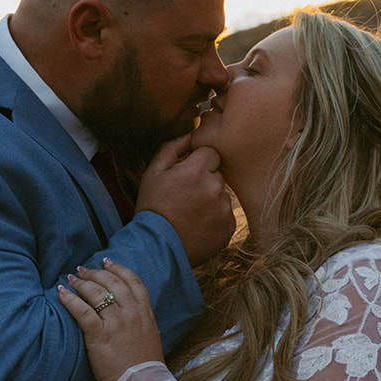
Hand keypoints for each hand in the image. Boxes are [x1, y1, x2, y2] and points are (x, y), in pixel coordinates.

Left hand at [58, 259, 162, 380]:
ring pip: (96, 293)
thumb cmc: (145, 366)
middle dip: (95, 273)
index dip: (118, 269)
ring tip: (71, 279)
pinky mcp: (100, 335)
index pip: (133, 281)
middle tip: (82, 270)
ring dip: (82, 283)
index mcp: (145, 313)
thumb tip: (129, 312)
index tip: (107, 261)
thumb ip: (140, 321)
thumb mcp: (150, 336)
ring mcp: (117, 323)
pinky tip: (62, 294)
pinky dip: (70, 300)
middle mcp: (132, 313)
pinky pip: (82, 311)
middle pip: (112, 283)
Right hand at [135, 134, 235, 264]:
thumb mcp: (153, 172)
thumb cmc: (152, 206)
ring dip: (211, 200)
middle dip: (205, 181)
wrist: (156, 247)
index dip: (197, 163)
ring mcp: (224, 209)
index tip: (185, 177)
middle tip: (185, 197)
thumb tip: (191, 133)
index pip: (211, 153)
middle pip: (217, 174)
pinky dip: (215, 218)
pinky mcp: (228, 228)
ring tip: (190, 213)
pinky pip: (226, 215)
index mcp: (197, 170)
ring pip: (222, 195)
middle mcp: (215, 187)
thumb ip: (172, 147)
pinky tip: (198, 225)